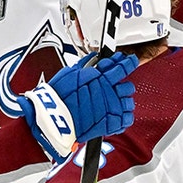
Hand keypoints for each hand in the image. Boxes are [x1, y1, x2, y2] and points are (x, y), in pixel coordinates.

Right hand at [18, 53, 137, 159]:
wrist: (54, 117)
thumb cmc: (58, 96)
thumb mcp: (70, 73)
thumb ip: (85, 65)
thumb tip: (92, 60)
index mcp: (101, 77)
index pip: (124, 67)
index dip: (127, 63)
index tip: (128, 62)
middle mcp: (109, 92)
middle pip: (128, 86)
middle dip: (122, 85)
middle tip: (115, 87)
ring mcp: (111, 108)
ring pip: (129, 103)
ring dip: (123, 101)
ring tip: (113, 103)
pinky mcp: (110, 123)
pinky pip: (126, 120)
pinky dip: (122, 117)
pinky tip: (115, 115)